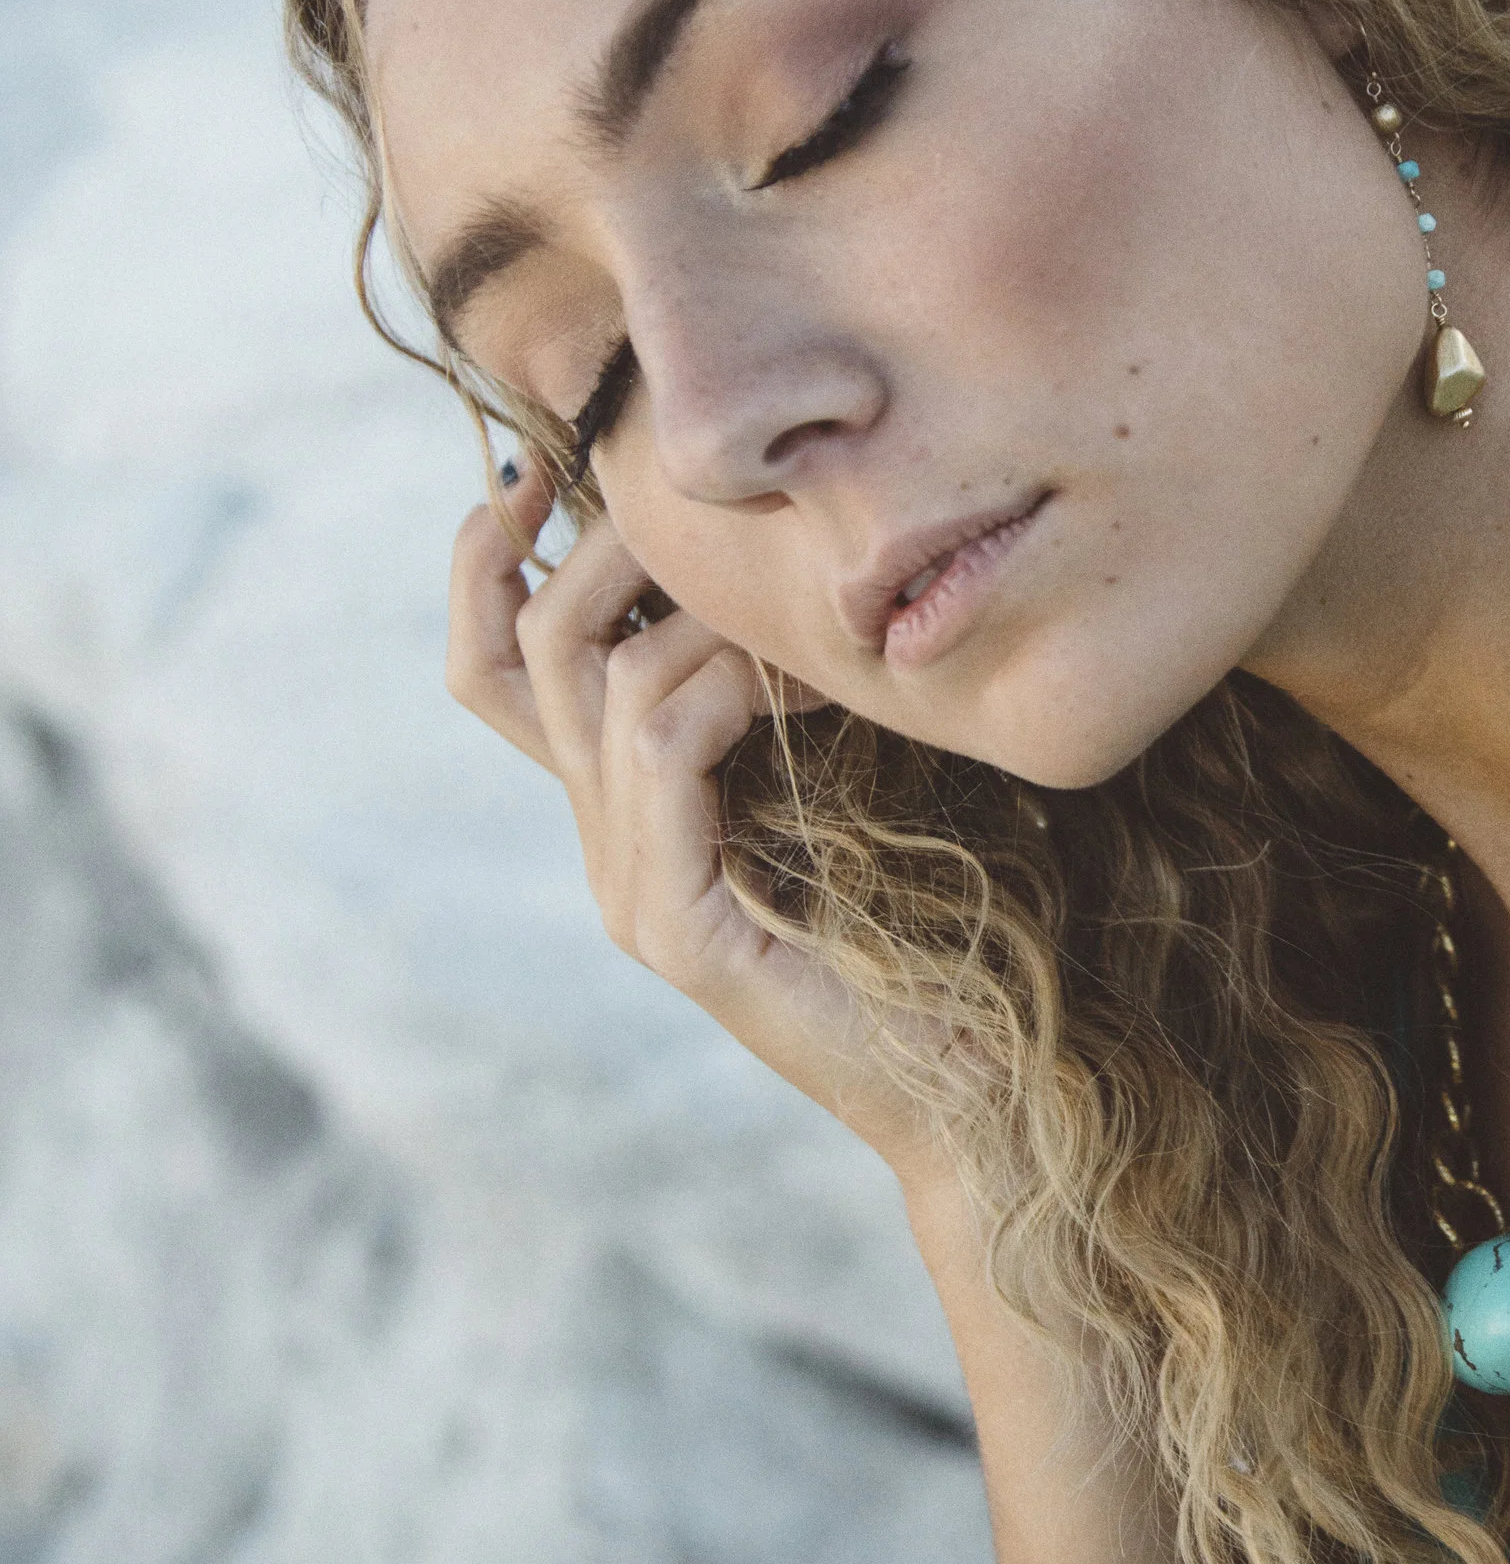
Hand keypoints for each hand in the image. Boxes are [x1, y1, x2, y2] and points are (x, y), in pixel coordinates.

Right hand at [446, 460, 937, 1172]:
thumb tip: (781, 555)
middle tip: (680, 493)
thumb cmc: (936, 935)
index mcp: (627, 811)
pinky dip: (728, 685)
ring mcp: (633, 895)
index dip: (486, 565)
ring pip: (597, 688)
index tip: (532, 468)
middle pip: (519, 656)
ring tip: (796, 609)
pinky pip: (664, 752)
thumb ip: (786, 696)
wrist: (968, 1095)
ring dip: (697, 612)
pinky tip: (810, 681)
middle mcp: (607, 850)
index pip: (494, 668)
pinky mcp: (684, 930)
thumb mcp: (847, 773)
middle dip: (589, 546)